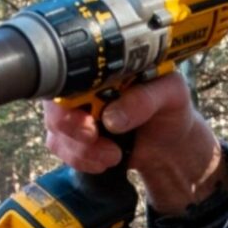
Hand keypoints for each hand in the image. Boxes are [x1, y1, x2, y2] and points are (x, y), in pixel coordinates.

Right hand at [42, 71, 225, 214]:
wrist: (170, 142)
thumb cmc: (171, 108)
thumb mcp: (172, 95)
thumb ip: (146, 99)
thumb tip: (113, 117)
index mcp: (106, 66)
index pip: (73, 71)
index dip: (70, 94)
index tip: (88, 117)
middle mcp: (84, 86)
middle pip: (55, 103)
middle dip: (71, 126)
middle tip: (94, 137)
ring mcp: (75, 110)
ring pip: (56, 130)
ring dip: (81, 149)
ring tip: (114, 155)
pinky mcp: (72, 135)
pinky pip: (61, 148)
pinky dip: (81, 160)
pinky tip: (105, 160)